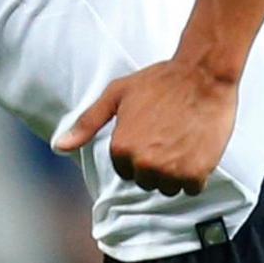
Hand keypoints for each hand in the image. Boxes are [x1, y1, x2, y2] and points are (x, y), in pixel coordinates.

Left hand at [53, 59, 237, 196]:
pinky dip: (196, 173)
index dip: (138, 150)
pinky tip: (196, 148)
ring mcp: (170, 171)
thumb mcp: (117, 95)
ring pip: (168, 188)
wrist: (203, 75)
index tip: (151, 131)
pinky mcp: (196, 173)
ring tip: (182, 141)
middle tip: (168, 135)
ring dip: (176, 172)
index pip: (125, 169)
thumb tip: (59, 147)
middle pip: (146, 181)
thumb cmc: (160, 80)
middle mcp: (143, 164)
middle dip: (155, 164)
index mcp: (121, 148)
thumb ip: (87, 123)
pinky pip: (192, 188)